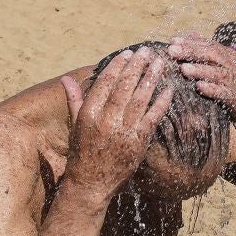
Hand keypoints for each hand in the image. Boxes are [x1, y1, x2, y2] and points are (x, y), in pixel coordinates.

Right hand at [60, 48, 171, 202]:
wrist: (91, 183)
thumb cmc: (82, 152)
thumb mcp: (75, 125)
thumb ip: (74, 100)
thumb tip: (66, 79)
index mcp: (89, 113)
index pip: (105, 82)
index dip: (118, 66)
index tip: (127, 53)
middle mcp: (106, 120)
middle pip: (124, 86)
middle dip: (137, 66)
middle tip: (147, 51)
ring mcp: (124, 131)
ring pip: (140, 98)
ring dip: (151, 78)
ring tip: (160, 63)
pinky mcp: (139, 142)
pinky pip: (153, 117)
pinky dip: (162, 102)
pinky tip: (169, 89)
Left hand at [167, 34, 235, 134]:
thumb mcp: (226, 68)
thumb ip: (210, 53)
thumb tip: (193, 34)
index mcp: (231, 57)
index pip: (210, 45)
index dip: (191, 42)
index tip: (172, 41)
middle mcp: (235, 67)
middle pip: (213, 55)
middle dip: (192, 52)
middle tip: (172, 51)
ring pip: (218, 73)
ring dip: (200, 70)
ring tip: (183, 69)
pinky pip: (225, 93)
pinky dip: (212, 89)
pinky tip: (199, 87)